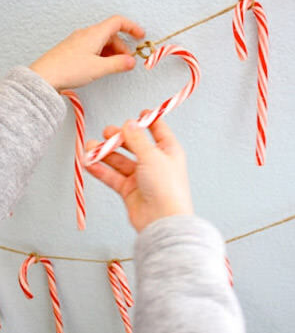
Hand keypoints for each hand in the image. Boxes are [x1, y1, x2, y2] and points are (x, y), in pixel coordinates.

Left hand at [30, 15, 144, 90]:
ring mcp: (79, 41)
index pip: (117, 22)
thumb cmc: (69, 69)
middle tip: (128, 62)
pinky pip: (94, 48)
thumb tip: (131, 61)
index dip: (132, 27)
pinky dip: (103, 55)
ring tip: (115, 67)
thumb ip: (119, 64)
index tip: (141, 36)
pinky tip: (102, 67)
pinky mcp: (74, 50)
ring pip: (102, 42)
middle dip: (123, 47)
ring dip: (113, 52)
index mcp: (94, 34)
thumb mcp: (99, 68)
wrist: (44, 77)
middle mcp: (86, 34)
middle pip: (111, 34)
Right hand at [85, 117, 193, 232]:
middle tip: (106, 132)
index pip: (158, 130)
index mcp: (168, 151)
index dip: (148, 121)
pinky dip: (100, 169)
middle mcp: (155, 163)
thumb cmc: (166, 188)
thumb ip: (137, 139)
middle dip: (119, 137)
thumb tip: (129, 124)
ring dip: (104, 153)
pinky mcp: (129, 190)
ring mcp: (141, 177)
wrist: (162, 220)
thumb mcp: (152, 156)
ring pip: (120, 161)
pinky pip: (112, 176)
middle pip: (134, 145)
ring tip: (89, 147)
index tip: (139, 112)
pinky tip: (88, 162)